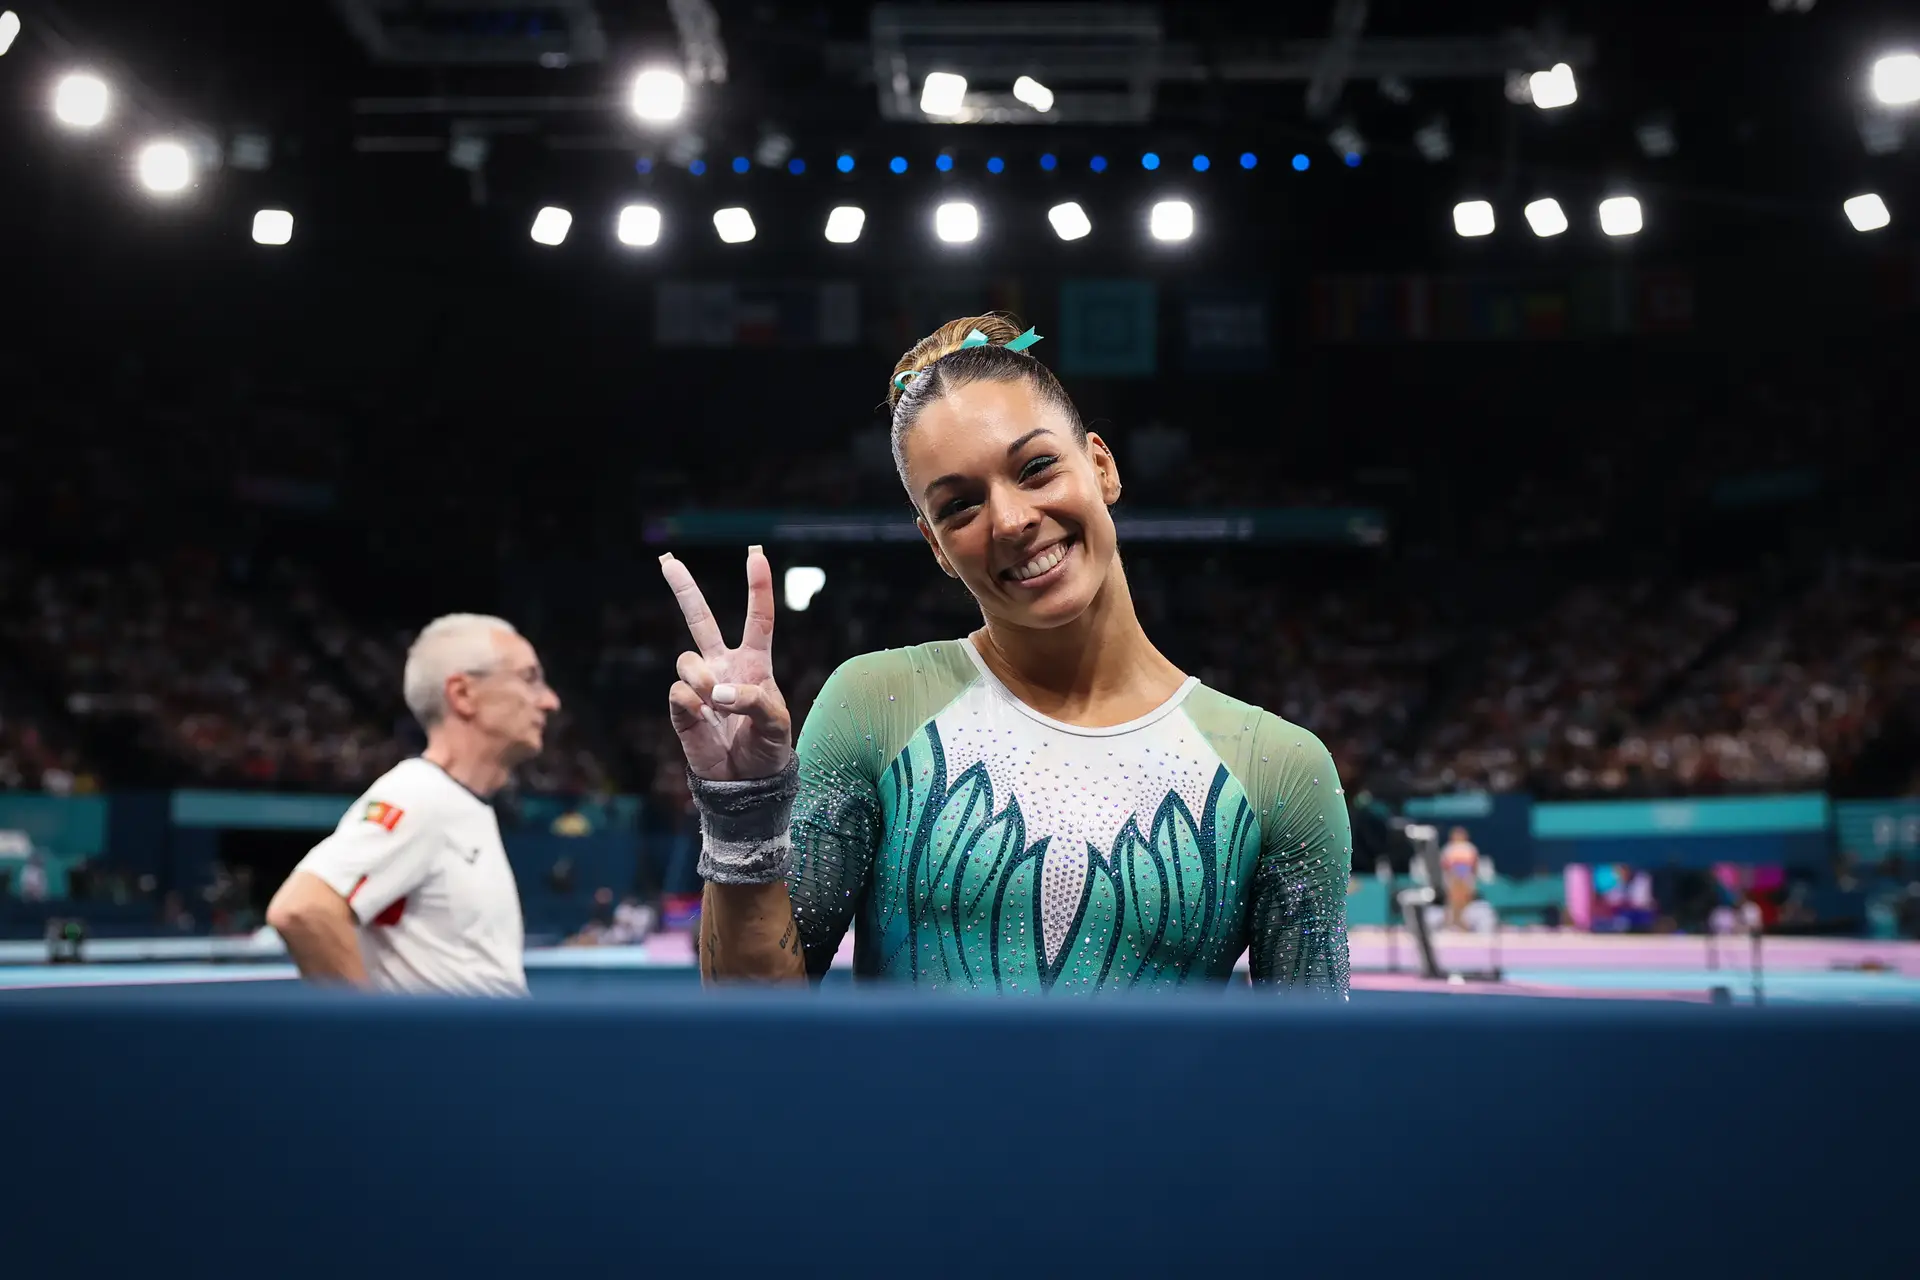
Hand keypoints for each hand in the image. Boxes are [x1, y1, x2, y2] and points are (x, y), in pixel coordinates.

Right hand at [660, 546, 791, 780]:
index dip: (757, 587)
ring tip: (716, 702)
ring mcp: (700, 686)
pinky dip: (691, 702)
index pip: (758, 619)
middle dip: (683, 589)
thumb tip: (716, 691)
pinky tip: (704, 716)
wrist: (745, 782)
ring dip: (701, 678)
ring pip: (686, 659)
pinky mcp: (681, 708)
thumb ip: (753, 700)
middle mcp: (723, 667)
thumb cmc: (768, 747)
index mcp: (754, 663)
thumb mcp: (776, 723)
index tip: (756, 554)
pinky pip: (677, 691)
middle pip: (700, 620)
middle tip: (666, 560)